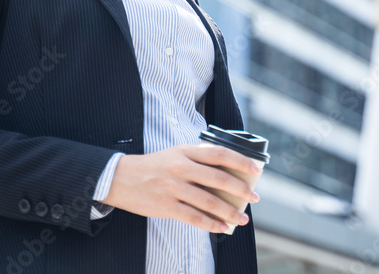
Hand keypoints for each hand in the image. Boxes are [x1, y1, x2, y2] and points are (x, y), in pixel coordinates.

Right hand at [102, 144, 260, 232]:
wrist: (121, 178)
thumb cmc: (155, 166)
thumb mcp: (176, 154)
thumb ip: (199, 160)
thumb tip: (228, 175)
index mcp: (185, 151)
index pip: (219, 154)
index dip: (241, 161)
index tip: (257, 170)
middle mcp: (181, 167)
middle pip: (218, 179)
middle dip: (241, 189)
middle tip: (255, 197)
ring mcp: (173, 187)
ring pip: (209, 201)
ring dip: (230, 212)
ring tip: (242, 218)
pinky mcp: (166, 206)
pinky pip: (194, 217)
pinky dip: (211, 224)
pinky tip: (223, 228)